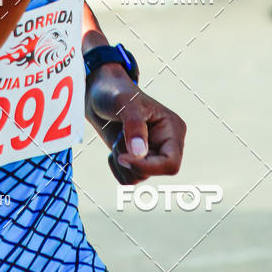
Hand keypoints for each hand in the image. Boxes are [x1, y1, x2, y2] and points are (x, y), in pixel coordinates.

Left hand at [85, 64, 185, 183]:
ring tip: (118, 137)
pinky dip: (117, 167)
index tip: (122, 157)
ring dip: (122, 162)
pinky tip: (115, 146)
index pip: (171, 164)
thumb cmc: (115, 93)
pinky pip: (129, 179)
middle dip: (131, 160)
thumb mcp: (124, 103)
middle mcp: (167, 144)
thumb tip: (140, 153)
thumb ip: (134, 125)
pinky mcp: (139, 160)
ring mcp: (153, 153)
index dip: (148, 167)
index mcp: (173, 129)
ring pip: (139, 177)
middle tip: (119, 138)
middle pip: (153, 172)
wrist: (99, 94)